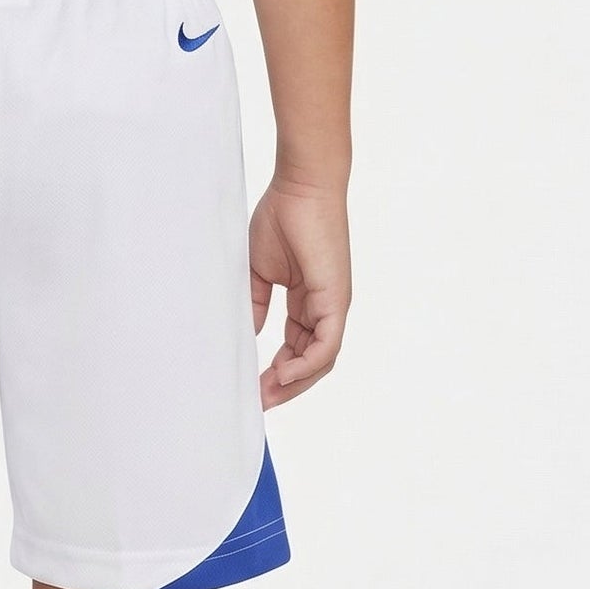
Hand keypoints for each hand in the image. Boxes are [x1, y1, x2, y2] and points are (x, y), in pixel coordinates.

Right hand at [249, 178, 350, 407]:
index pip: (296, 347)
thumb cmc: (282, 217)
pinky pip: (326, 345)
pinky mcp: (336, 299)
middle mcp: (324, 307)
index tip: (253, 386)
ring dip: (295, 382)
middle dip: (285, 386)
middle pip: (310, 361)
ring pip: (320, 360)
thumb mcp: (260, 268)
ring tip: (267, 394)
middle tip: (259, 401)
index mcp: (308, 300)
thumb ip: (258, 301)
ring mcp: (333, 305)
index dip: (277, 370)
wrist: (301, 187)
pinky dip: (306, 365)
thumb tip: (254, 332)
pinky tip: (283, 373)